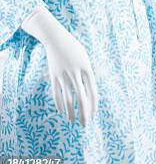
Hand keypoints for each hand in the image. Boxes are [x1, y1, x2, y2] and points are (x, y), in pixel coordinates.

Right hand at [21, 8, 97, 125]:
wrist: (57, 39)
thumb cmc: (74, 50)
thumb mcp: (84, 60)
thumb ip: (87, 76)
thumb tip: (89, 94)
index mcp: (87, 68)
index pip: (93, 91)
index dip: (93, 105)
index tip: (93, 115)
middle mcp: (76, 73)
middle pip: (81, 98)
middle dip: (84, 113)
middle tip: (85, 124)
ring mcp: (64, 75)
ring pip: (68, 99)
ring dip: (71, 112)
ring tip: (72, 121)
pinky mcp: (54, 76)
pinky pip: (57, 94)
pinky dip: (60, 104)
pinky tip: (62, 112)